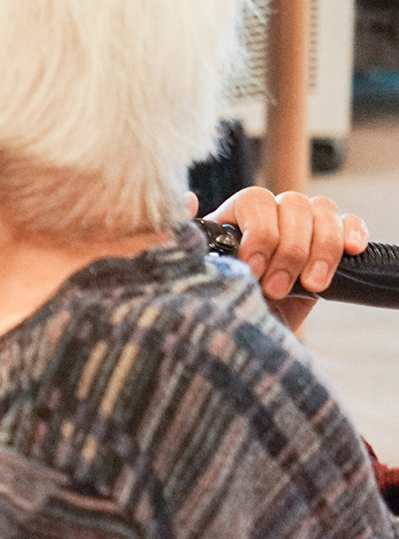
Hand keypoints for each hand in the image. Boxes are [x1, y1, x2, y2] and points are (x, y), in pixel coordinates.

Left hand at [192, 187, 367, 330]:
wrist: (245, 339)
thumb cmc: (216, 304)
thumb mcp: (195, 273)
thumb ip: (186, 237)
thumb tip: (188, 199)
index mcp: (236, 217)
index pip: (255, 201)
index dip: (260, 233)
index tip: (251, 270)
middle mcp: (271, 217)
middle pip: (294, 204)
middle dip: (288, 251)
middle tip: (275, 288)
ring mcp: (303, 229)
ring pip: (323, 212)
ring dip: (320, 250)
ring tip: (311, 284)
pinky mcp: (328, 248)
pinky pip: (349, 224)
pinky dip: (352, 233)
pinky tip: (351, 251)